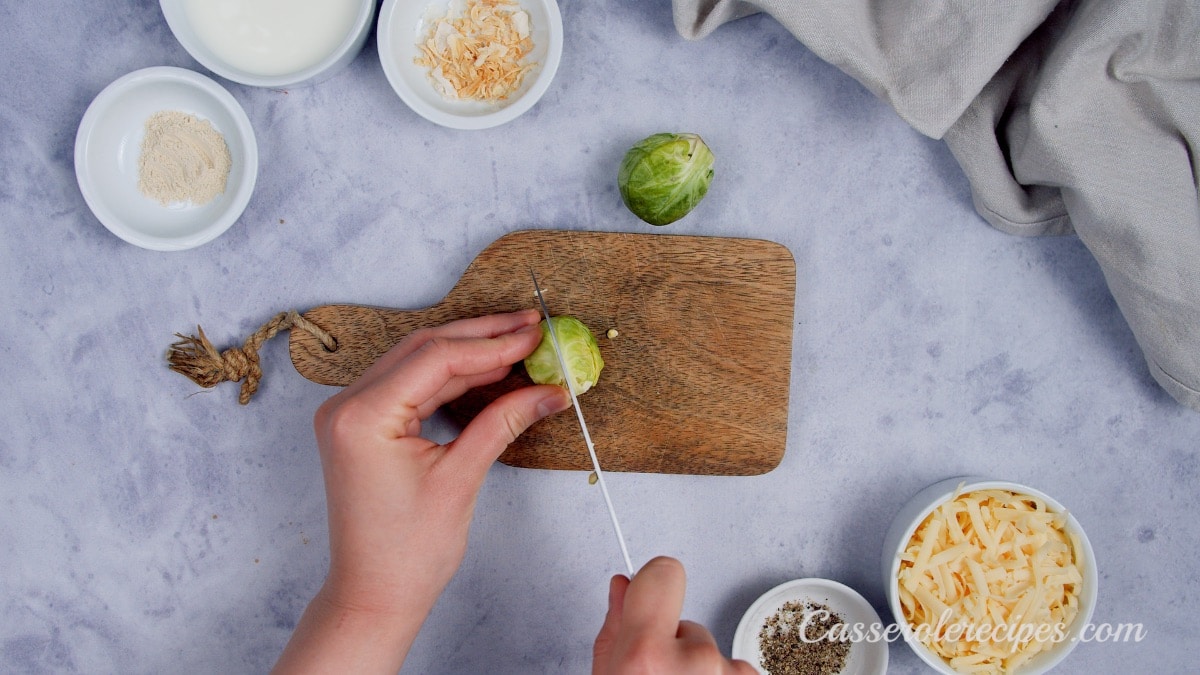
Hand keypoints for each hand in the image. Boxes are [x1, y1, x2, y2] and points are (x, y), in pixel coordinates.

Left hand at [274, 310, 570, 673]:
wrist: (374, 595)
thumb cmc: (407, 552)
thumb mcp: (461, 479)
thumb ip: (503, 422)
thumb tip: (549, 391)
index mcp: (362, 416)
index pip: (436, 359)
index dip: (492, 344)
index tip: (535, 336)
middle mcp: (347, 405)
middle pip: (424, 350)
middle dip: (482, 337)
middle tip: (531, 327)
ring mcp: (351, 414)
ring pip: (418, 363)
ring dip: (469, 354)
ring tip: (519, 345)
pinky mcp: (364, 426)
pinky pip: (411, 386)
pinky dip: (451, 379)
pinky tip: (489, 372)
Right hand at [593, 557, 755, 674]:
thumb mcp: (607, 674)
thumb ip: (616, 628)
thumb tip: (622, 588)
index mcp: (646, 654)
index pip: (664, 574)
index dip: (653, 581)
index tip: (648, 587)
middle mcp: (694, 662)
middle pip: (688, 623)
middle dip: (674, 644)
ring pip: (711, 650)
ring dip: (697, 669)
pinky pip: (733, 670)